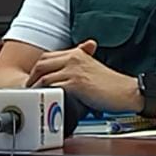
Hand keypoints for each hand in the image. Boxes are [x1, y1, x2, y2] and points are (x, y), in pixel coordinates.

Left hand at [27, 41, 141, 112]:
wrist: (127, 92)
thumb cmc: (113, 86)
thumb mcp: (93, 71)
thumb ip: (78, 71)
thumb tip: (64, 82)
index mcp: (78, 54)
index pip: (49, 56)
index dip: (38, 68)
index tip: (34, 78)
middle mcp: (74, 59)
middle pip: (42, 63)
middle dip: (32, 76)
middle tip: (28, 88)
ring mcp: (74, 70)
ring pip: (44, 75)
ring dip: (35, 87)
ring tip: (33, 97)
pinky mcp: (76, 83)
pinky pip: (52, 86)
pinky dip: (45, 93)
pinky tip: (44, 100)